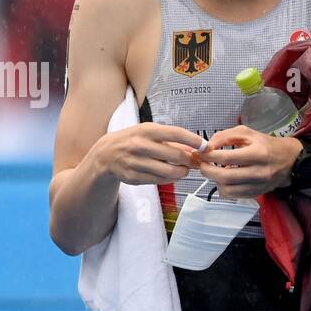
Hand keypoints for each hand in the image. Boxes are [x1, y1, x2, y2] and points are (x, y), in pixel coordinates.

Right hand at [94, 122, 209, 185]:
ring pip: (170, 171)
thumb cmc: (132, 140)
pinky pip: (160, 180)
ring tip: (184, 169)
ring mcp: (136, 163)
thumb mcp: (148, 132)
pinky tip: (171, 174)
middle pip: (176, 156)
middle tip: (195, 162)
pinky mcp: (133, 177)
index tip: (205, 145)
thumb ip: (171, 139)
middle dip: (190, 160)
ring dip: (182, 172)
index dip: (193, 140)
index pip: (175, 133)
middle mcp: (140, 146)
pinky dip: (170, 179)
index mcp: (145, 130)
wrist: (106, 154)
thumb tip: (196, 148)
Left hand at [196, 126, 301, 198]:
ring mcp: (258, 186)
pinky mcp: (256, 194)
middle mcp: (258, 172)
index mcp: (258, 154)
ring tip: (214, 171)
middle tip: (202, 164)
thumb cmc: (266, 144)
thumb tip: (207, 147)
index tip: (200, 153)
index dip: (208, 156)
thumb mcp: (247, 132)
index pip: (226, 158)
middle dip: (207, 170)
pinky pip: (233, 196)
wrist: (290, 160)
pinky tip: (224, 179)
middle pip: (224, 177)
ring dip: (214, 181)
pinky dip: (223, 188)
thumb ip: (225, 136)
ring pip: (227, 190)